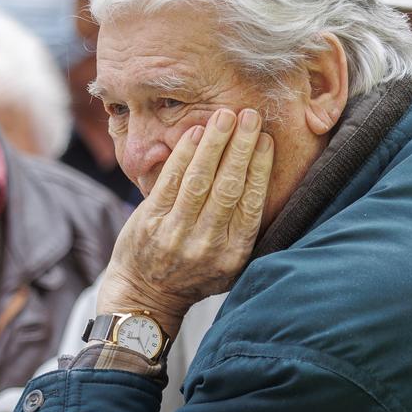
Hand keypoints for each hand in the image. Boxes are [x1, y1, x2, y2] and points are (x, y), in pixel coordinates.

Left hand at [98, 107, 273, 335]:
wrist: (145, 295)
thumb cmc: (194, 274)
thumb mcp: (229, 264)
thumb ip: (246, 230)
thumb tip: (266, 180)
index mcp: (233, 253)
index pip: (252, 203)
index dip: (260, 168)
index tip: (266, 140)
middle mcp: (207, 244)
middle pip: (229, 186)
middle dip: (241, 147)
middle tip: (251, 115)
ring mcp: (176, 233)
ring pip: (200, 180)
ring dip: (214, 144)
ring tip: (225, 116)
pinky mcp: (149, 222)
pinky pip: (170, 181)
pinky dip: (183, 154)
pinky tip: (195, 133)